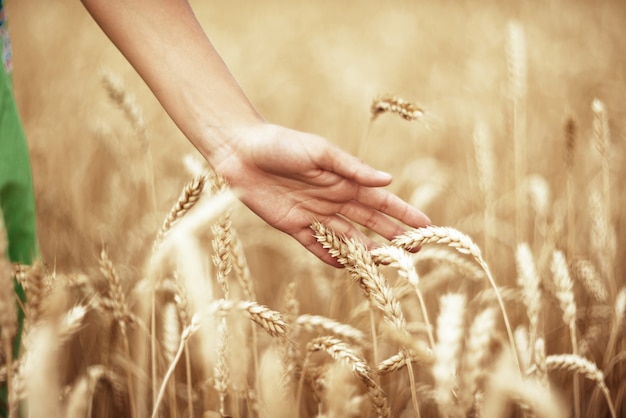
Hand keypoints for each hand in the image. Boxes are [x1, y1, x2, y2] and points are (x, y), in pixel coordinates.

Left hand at [212, 123, 430, 266]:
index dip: (404, 213)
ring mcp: (314, 214)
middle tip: (415, 252)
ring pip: (347, 238)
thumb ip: (352, 168)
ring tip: (386, 265)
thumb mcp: (320, 152)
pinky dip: (332, 257)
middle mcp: (334, 199)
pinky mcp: (292, 226)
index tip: (426, 226)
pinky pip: (317, 245)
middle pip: (370, 222)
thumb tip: (388, 181)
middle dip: (393, 236)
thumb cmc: (281, 144)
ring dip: (366, 251)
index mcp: (344, 179)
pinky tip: (347, 268)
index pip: (382, 200)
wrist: (240, 151)